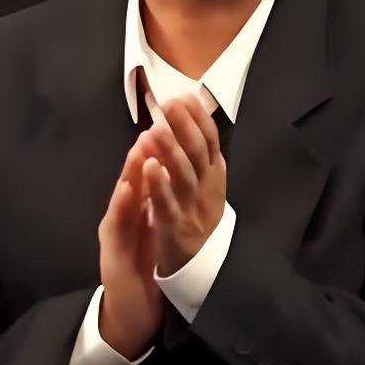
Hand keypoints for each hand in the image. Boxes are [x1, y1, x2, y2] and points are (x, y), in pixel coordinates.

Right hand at [97, 130, 165, 358]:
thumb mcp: (153, 229)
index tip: (171, 125)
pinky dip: (123, 204)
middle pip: (134, 178)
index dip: (158, 150)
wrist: (131, 312)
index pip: (147, 174)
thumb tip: (170, 171)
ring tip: (141, 145)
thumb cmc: (144, 268)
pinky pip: (118, 225)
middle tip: (155, 122)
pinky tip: (128, 187)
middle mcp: (123, 215)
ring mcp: (115, 231)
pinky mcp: (112, 251)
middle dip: (145, 150)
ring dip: (132, 170)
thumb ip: (156, 202)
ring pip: (124, 195)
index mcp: (137, 209)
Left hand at [136, 92, 226, 276]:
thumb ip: (196, 155)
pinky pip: (168, 205)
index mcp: (214, 175)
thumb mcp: (205, 184)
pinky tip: (150, 165)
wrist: (203, 268)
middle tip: (170, 104)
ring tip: (159, 128)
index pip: (210, 140)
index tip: (184, 96)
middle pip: (198, 153)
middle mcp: (207, 189)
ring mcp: (193, 209)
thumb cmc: (198, 217)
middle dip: (184, 127)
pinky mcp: (176, 229)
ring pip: (184, 175)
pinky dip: (159, 184)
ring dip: (172, 150)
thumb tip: (187, 116)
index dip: (198, 118)